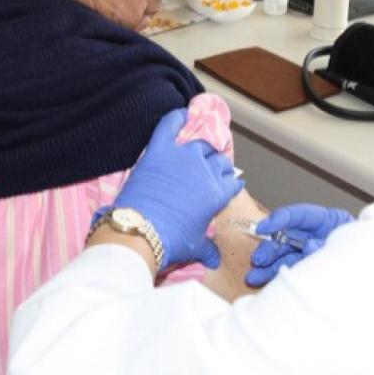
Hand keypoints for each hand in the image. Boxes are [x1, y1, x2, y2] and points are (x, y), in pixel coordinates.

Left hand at [101, 109, 243, 269]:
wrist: (140, 231)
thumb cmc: (170, 241)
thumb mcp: (193, 247)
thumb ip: (207, 249)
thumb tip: (215, 260)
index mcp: (217, 194)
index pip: (233, 182)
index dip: (231, 183)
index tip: (229, 184)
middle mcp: (205, 170)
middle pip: (220, 160)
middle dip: (219, 164)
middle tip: (213, 169)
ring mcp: (183, 156)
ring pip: (202, 142)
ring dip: (203, 145)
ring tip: (200, 149)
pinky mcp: (160, 149)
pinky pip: (170, 125)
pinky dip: (176, 117)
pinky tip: (181, 114)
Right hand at [246, 203, 353, 285]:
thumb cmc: (369, 253)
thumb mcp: (349, 243)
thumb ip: (327, 244)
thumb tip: (309, 247)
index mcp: (327, 221)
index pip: (299, 214)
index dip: (280, 219)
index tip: (264, 228)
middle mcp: (315, 235)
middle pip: (286, 237)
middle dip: (270, 248)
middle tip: (259, 258)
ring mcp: (310, 253)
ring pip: (283, 256)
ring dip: (267, 266)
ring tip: (254, 275)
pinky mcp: (307, 269)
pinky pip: (288, 270)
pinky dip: (274, 276)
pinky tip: (262, 280)